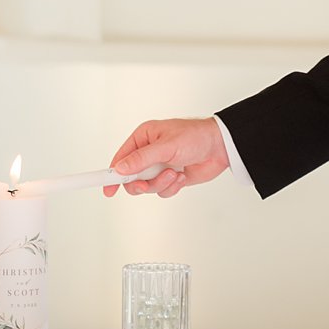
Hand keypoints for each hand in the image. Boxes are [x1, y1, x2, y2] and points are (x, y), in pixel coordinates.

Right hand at [103, 118, 229, 198]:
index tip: (107, 188)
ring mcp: (159, 166)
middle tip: (146, 185)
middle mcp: (149, 153)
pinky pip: (162, 191)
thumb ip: (142, 159)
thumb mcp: (166, 147)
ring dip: (161, 184)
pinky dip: (172, 187)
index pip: (120, 158)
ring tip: (174, 174)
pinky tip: (182, 176)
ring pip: (148, 187)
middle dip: (141, 183)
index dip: (111, 174)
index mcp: (143, 138)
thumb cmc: (196, 136)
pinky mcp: (170, 178)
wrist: (221, 147)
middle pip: (131, 177)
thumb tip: (121, 169)